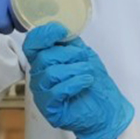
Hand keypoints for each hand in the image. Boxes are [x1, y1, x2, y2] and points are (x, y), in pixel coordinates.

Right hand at [23, 23, 133, 138]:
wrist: (108, 109)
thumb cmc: (94, 83)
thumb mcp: (84, 56)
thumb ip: (71, 43)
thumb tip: (61, 28)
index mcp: (44, 62)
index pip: (31, 44)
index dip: (43, 35)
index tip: (61, 32)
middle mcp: (39, 77)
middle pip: (44, 57)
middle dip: (69, 55)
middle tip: (85, 60)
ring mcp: (42, 94)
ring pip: (50, 73)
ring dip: (75, 69)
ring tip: (88, 73)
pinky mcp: (49, 109)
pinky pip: (55, 91)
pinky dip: (74, 83)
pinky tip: (86, 82)